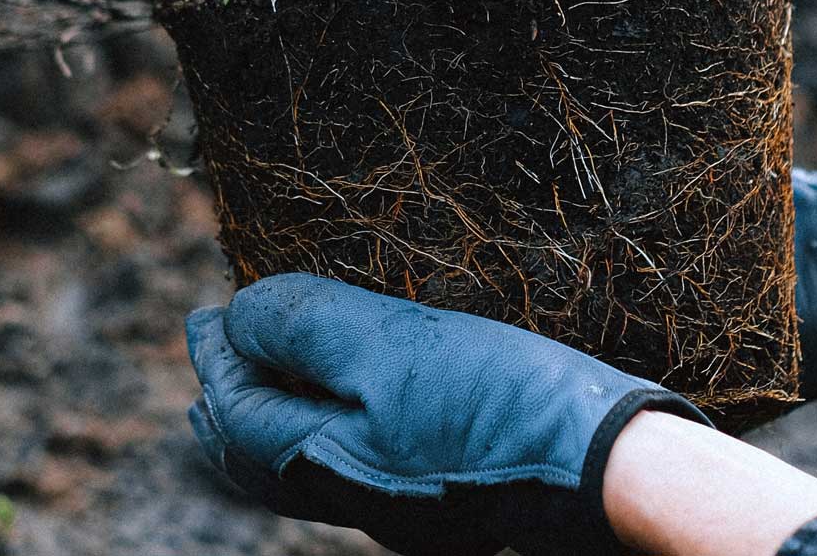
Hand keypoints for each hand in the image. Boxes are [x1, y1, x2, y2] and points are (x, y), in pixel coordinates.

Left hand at [186, 272, 711, 555]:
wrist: (612, 469)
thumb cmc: (502, 402)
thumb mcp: (392, 345)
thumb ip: (305, 327)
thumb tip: (237, 316)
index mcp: (325, 463)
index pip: (238, 409)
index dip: (216, 353)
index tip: (205, 312)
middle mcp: (354, 498)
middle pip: (260, 454)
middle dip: (231, 395)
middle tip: (218, 348)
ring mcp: (401, 504)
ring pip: (307, 466)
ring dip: (277, 414)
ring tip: (271, 376)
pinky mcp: (448, 497)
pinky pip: (359, 464)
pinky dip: (332, 426)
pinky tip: (359, 403)